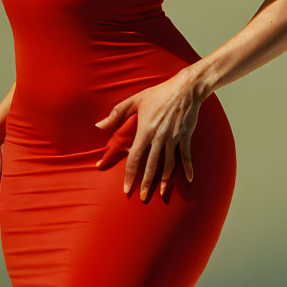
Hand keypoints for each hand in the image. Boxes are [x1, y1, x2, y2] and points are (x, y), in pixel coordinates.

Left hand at [93, 70, 204, 199]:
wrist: (185, 88)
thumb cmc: (158, 93)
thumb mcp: (134, 101)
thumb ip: (116, 114)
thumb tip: (99, 126)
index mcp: (145, 131)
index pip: (135, 158)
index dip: (130, 175)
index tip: (127, 188)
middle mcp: (160, 138)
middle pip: (152, 165)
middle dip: (146, 183)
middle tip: (143, 197)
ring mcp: (174, 138)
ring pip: (169, 164)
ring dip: (164, 180)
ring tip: (160, 192)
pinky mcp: (186, 137)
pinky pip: (186, 156)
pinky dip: (188, 168)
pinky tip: (188, 180)